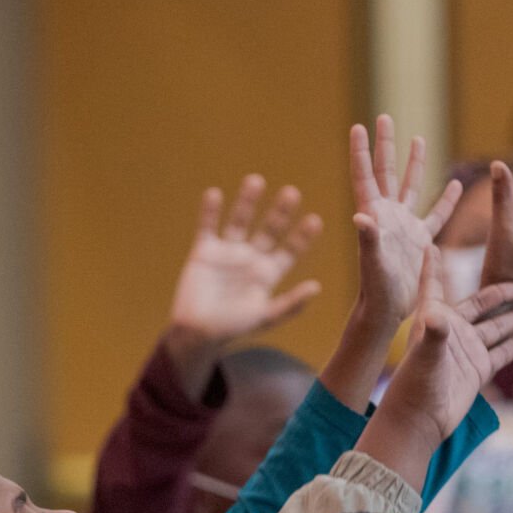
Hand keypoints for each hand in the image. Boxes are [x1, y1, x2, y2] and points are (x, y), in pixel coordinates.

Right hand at [167, 175, 322, 346]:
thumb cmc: (232, 328)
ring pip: (240, 220)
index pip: (290, 250)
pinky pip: (208, 226)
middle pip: (269, 229)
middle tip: (292, 193)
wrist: (196, 332)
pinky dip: (210, 211)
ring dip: (248, 202)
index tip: (314, 220)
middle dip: (280, 212)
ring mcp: (228, 252)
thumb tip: (316, 287)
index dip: (301, 236)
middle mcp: (251, 258)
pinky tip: (214, 195)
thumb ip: (290, 303)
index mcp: (268, 273)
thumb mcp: (265, 317)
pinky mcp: (204, 250)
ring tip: (256, 180)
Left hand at [350, 115, 461, 327]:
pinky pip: (436, 215)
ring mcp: (404, 226)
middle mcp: (387, 216)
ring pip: (411, 187)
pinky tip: (456, 184)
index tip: (359, 126)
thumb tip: (361, 216)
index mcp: (373, 216)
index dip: (360, 151)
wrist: (387, 312)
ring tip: (418, 138)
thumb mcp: (372, 264)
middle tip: (383, 118)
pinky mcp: (420, 240)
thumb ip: (368, 240)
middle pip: (386, 172)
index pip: (365, 176)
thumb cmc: (375, 291)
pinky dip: (447, 200)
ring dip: (414, 163)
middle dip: (384, 145)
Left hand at [386, 248, 512, 446]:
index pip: (433, 286)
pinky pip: (500, 353)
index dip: (433, 267)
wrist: (419, 420)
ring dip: (512, 319)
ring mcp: (465, 351)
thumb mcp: (426, 355)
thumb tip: (440, 316)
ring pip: (494, 328)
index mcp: (432, 319)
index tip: (431, 245)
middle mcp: (450, 331)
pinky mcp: (476, 370)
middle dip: (498, 295)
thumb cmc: (415, 384)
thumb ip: (434, 334)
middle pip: (478, 306)